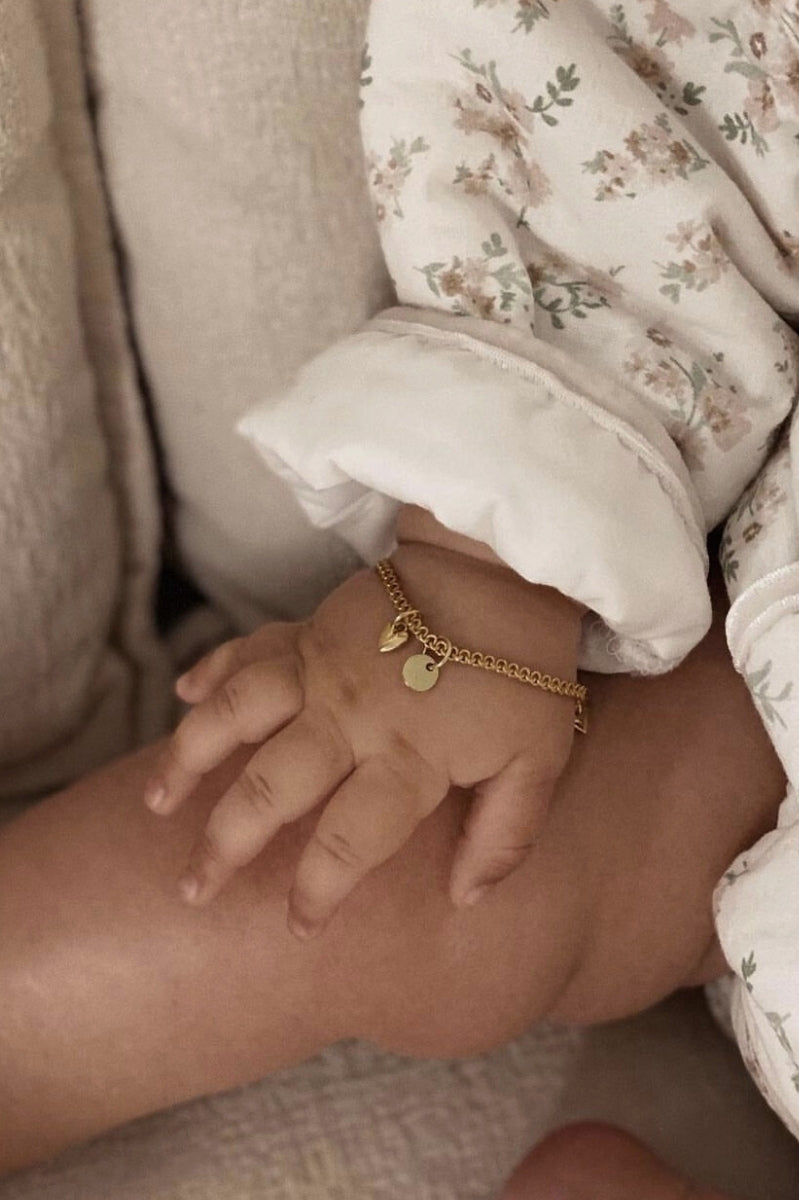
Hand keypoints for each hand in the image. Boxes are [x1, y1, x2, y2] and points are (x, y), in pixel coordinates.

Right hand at [143, 539, 584, 938]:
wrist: (504, 572)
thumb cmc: (526, 674)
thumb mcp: (538, 763)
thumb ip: (503, 836)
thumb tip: (464, 899)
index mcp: (408, 758)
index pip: (348, 840)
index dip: (317, 892)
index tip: (297, 927)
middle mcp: (351, 718)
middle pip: (271, 787)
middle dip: (225, 844)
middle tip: (193, 889)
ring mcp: (322, 668)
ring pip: (237, 714)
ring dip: (190, 757)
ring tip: (158, 802)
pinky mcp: (312, 629)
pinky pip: (249, 649)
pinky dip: (212, 669)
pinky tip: (183, 693)